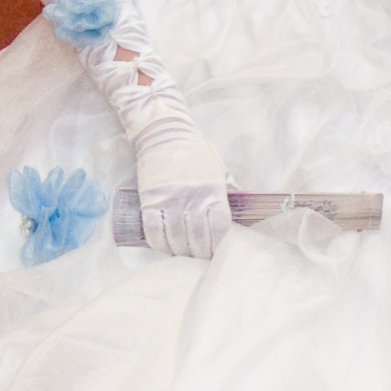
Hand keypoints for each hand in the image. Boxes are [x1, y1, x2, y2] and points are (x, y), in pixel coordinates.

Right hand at [132, 124, 233, 258]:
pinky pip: (153, 230)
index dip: (219, 245)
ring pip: (175, 238)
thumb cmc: (196, 153)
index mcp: (212, 190)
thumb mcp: (219, 169)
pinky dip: (158, 243)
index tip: (218, 252)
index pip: (219, 228)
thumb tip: (241, 215)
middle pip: (197, 238)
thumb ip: (229, 193)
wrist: (164, 132)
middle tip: (200, 258)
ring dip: (179, 252)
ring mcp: (169, 199)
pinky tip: (164, 247)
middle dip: (200, 253)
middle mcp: (192, 197)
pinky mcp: (149, 199)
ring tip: (183, 255)